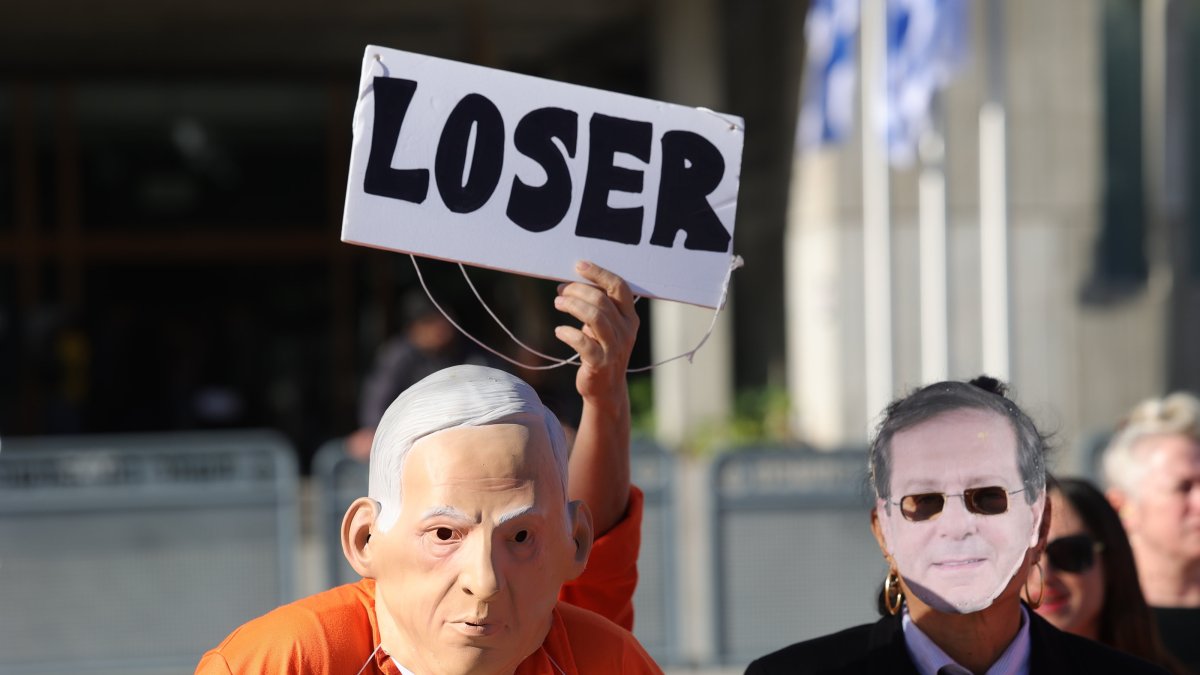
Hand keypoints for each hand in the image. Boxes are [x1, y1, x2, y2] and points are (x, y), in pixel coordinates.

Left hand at [553, 260, 638, 403]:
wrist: (606, 389)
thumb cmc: (602, 350)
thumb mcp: (607, 327)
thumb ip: (600, 306)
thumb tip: (575, 280)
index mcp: (629, 317)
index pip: (619, 287)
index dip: (599, 273)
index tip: (579, 265)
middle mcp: (626, 330)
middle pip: (602, 300)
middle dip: (578, 290)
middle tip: (560, 290)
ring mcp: (615, 347)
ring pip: (595, 317)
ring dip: (572, 305)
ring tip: (558, 302)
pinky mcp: (600, 363)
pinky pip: (582, 342)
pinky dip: (568, 333)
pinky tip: (559, 331)